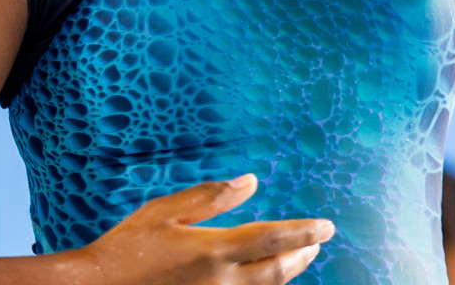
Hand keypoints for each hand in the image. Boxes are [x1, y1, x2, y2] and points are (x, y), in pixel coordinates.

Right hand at [69, 174, 333, 284]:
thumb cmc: (127, 248)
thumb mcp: (165, 212)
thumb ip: (211, 197)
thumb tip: (250, 181)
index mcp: (214, 250)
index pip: (274, 238)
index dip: (305, 231)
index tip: (327, 226)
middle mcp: (223, 282)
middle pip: (278, 270)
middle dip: (301, 255)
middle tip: (316, 242)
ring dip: (285, 274)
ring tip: (296, 259)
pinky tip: (261, 280)